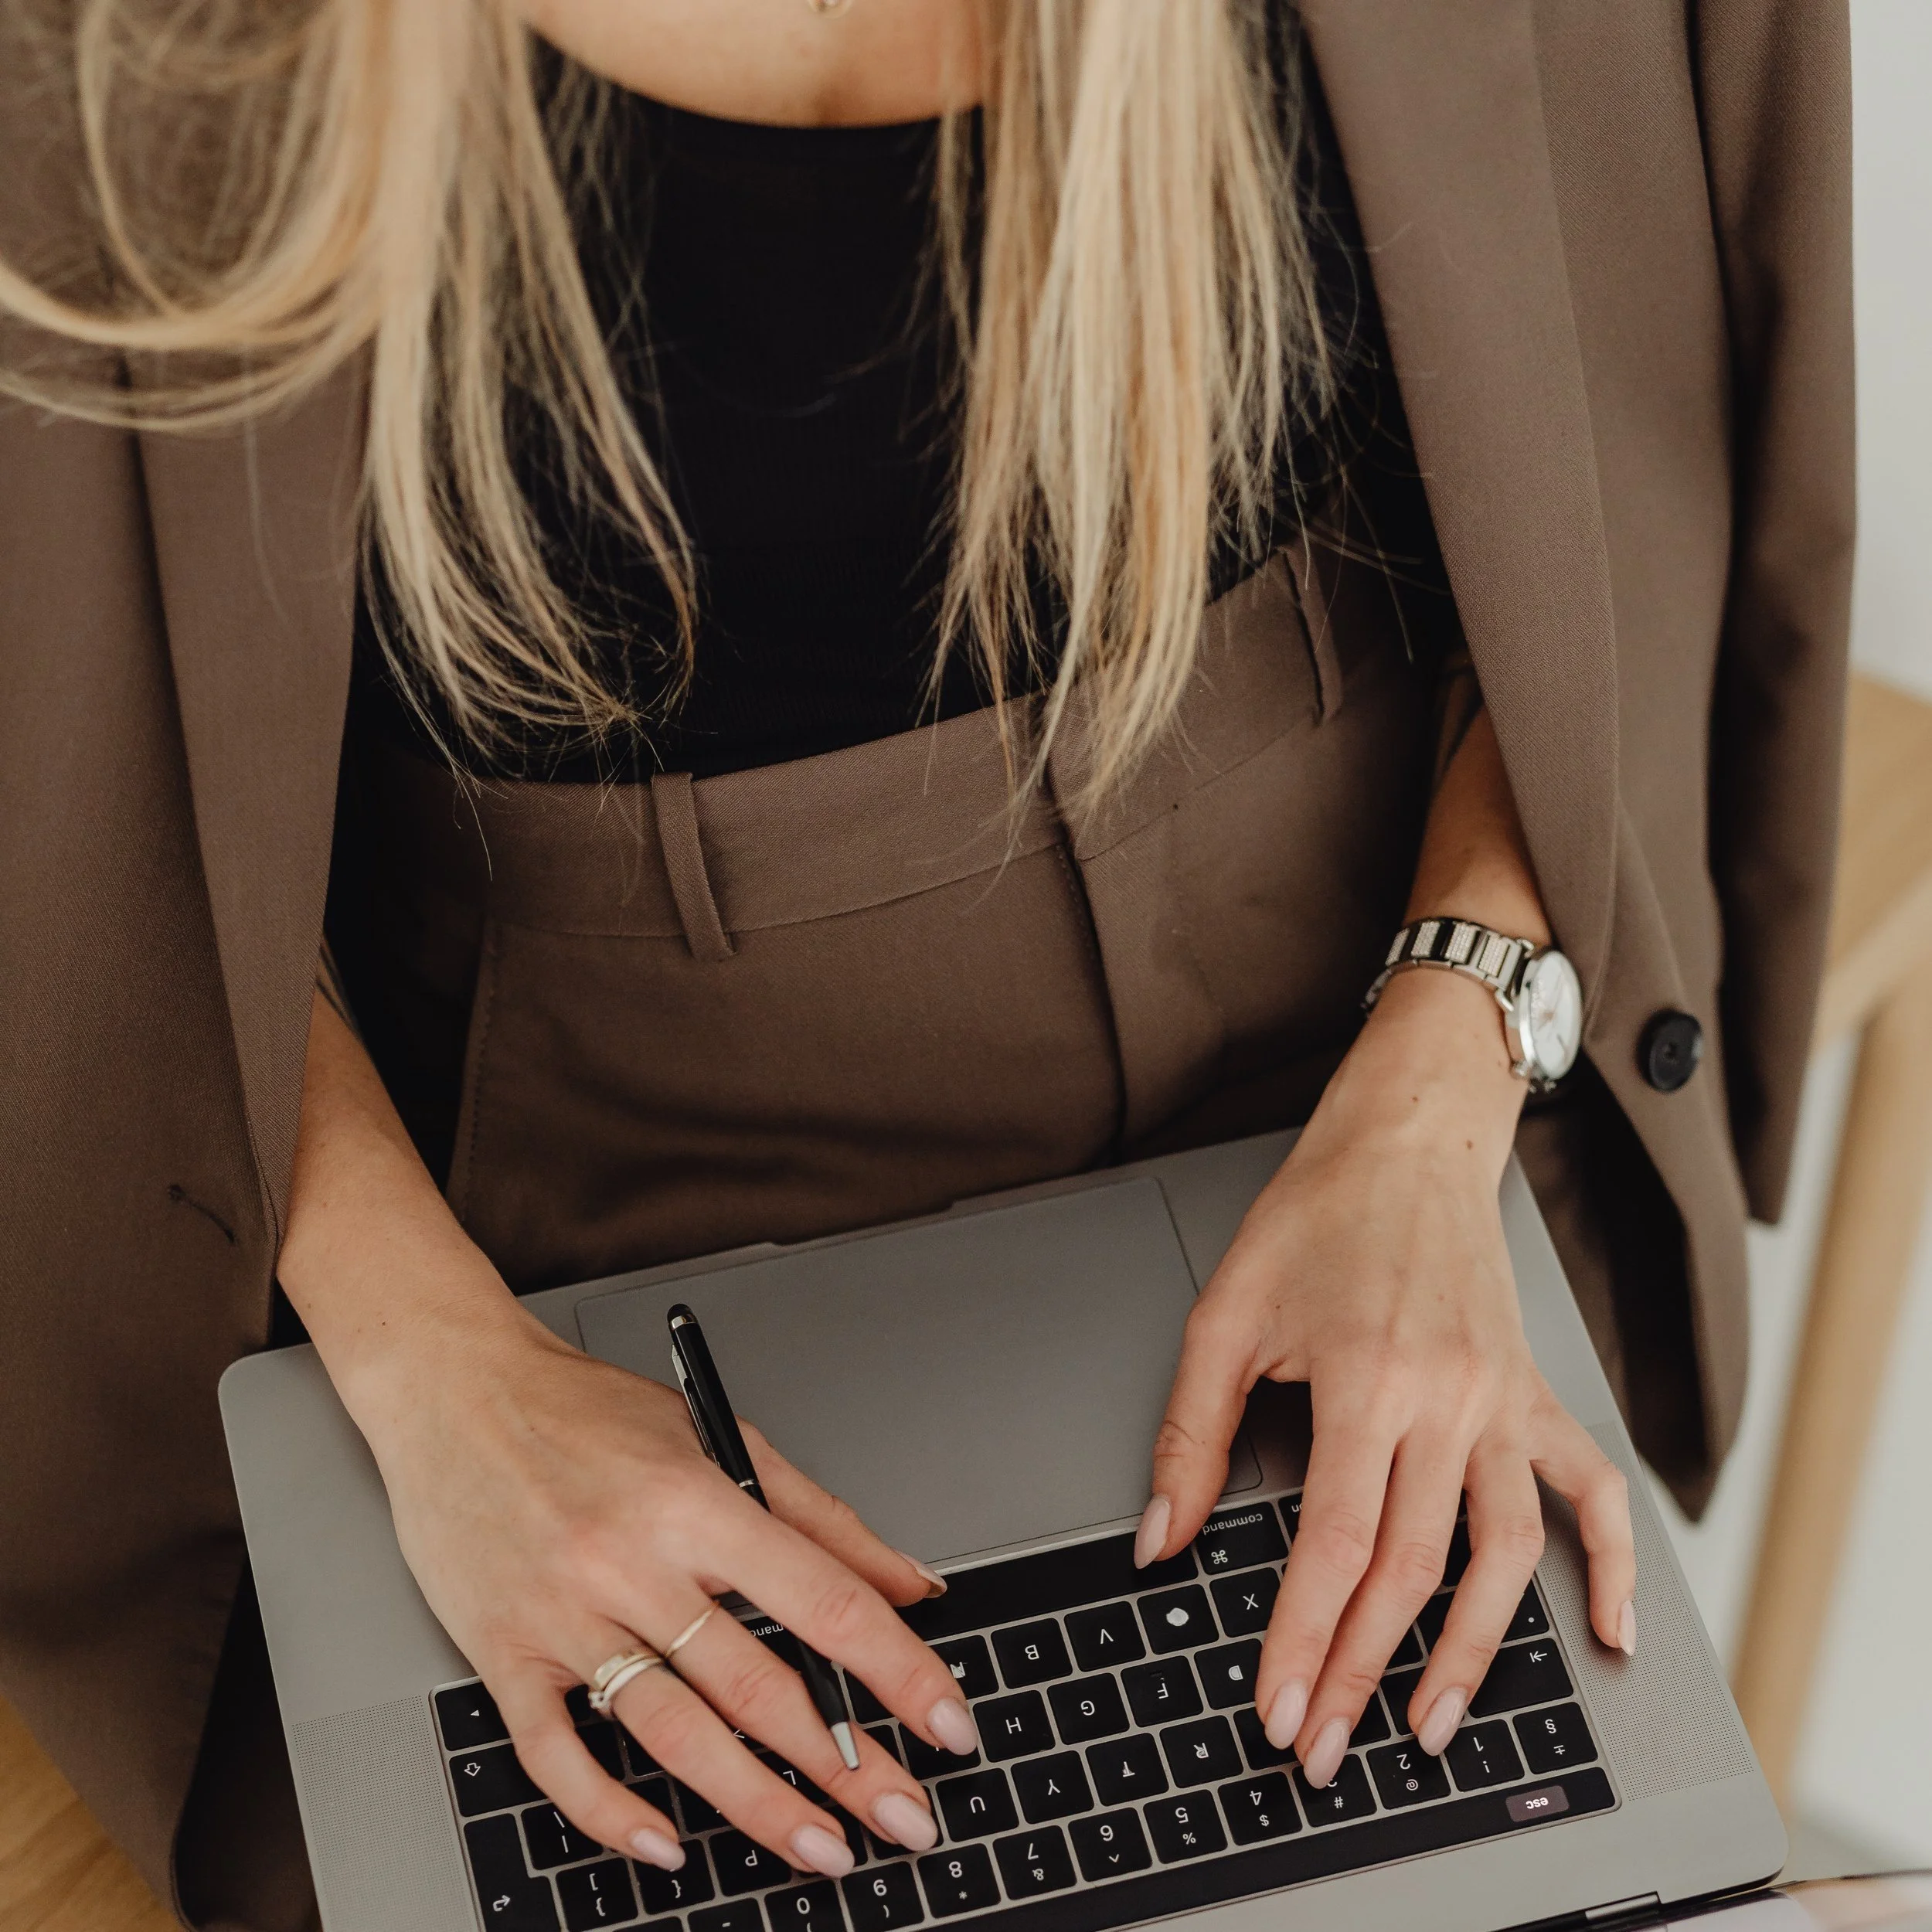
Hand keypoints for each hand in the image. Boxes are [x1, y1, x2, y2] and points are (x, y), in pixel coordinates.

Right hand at [338, 1287, 975, 1877]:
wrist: (454, 1391)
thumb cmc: (585, 1409)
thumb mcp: (718, 1436)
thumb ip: (820, 1518)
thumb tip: (912, 1584)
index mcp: (696, 1501)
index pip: (824, 1601)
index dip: (898, 1672)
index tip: (948, 1724)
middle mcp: (632, 1560)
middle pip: (757, 1685)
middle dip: (845, 1766)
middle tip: (906, 1819)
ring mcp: (564, 1613)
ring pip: (673, 1732)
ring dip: (755, 1805)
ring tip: (820, 1849)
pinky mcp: (501, 1652)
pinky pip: (556, 1752)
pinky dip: (610, 1809)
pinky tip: (665, 1842)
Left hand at [1138, 968, 1635, 1789]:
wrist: (1406, 1142)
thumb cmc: (1315, 1217)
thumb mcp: (1225, 1314)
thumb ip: (1191, 1435)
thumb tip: (1160, 1540)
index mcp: (1366, 1378)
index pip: (1336, 1544)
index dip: (1303, 1638)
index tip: (1280, 1708)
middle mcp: (1448, 1398)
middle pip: (1415, 1568)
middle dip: (1363, 1670)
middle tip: (1327, 1746)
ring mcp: (1505, 1400)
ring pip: (1507, 1552)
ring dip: (1475, 1651)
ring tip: (1432, 1726)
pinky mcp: (1536, 1392)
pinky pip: (1592, 1488)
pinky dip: (1615, 1564)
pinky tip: (1608, 1633)